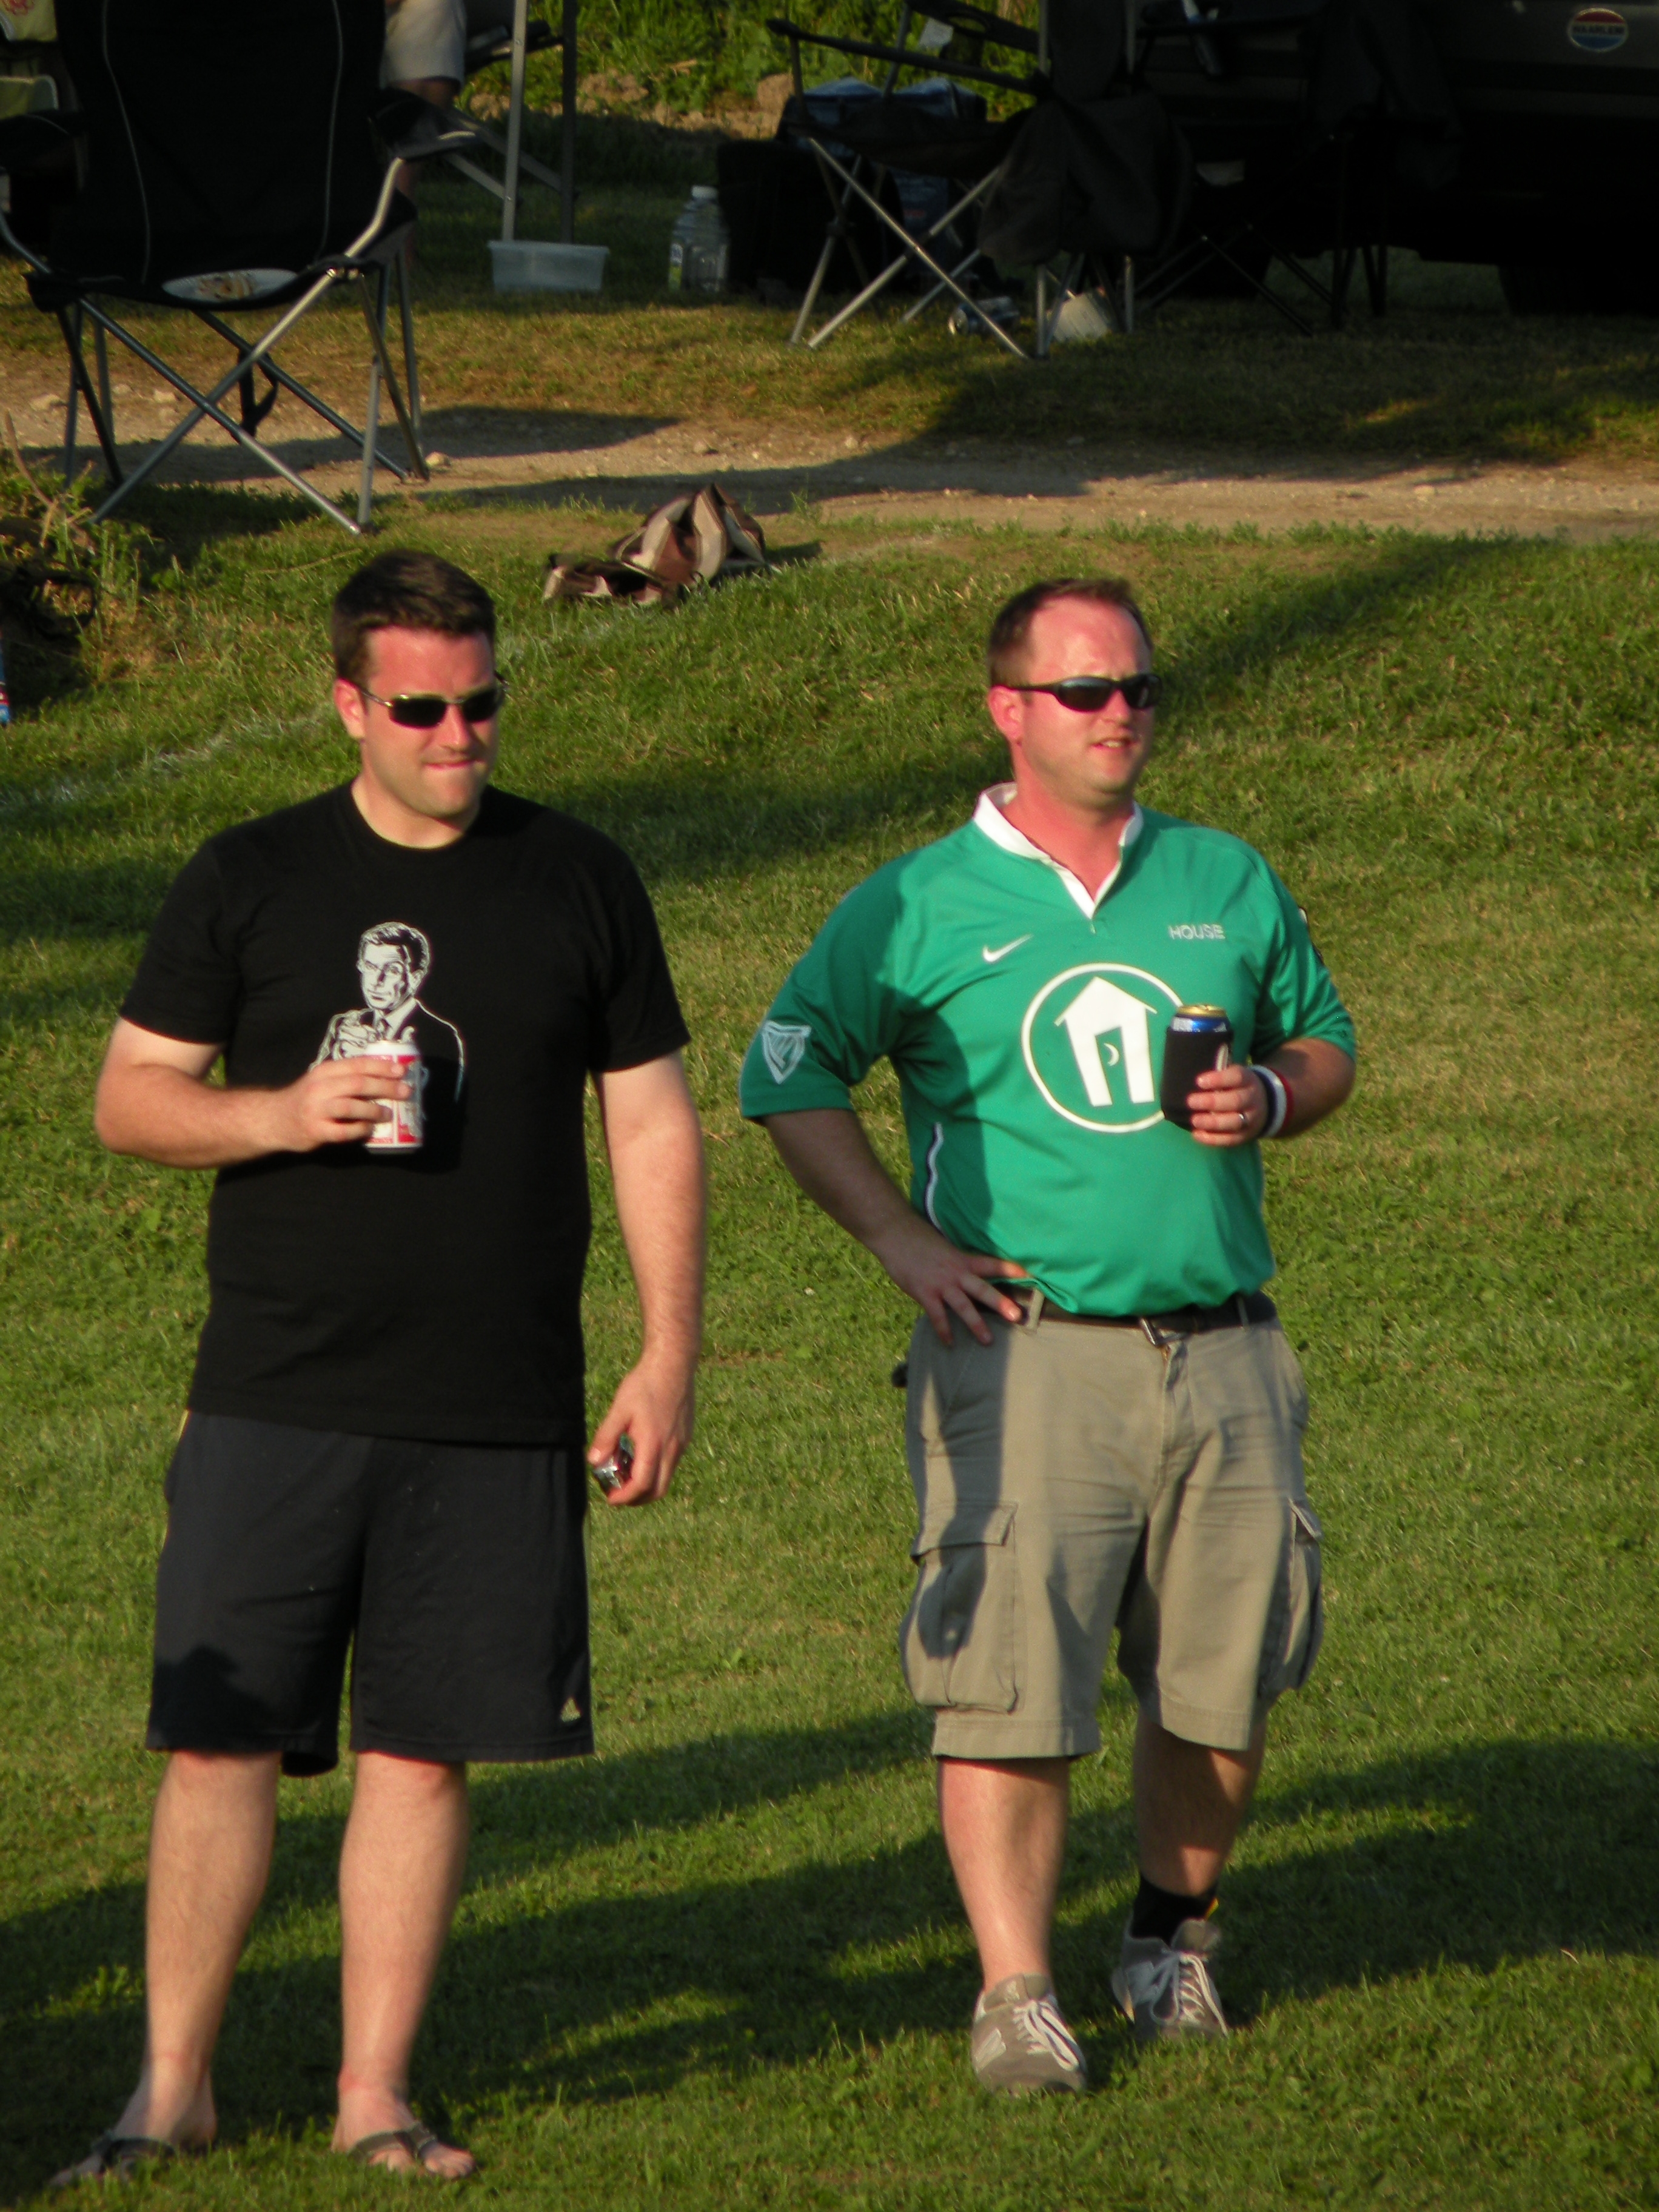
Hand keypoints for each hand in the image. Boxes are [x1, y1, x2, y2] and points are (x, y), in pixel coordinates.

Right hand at [261, 1057, 410, 1151]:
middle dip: (385, 1087)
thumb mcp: (321, 1081)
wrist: (274, 1119)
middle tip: (405, 1091)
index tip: (401, 1070)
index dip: (381, 1067)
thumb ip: (345, 1078)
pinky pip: (343, 1131)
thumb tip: (385, 1079)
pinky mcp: (315, 1131)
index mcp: (325, 1072)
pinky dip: (360, 1130)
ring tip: (389, 1113)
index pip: (357, 1065)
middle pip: (358, 1084)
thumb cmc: (306, 1099)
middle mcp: (320, 1088)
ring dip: (374, 1110)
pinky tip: (369, 1129)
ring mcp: (316, 1110)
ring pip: (351, 1107)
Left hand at [588, 1350, 695, 1507]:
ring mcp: (681, 1443)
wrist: (674, 1363)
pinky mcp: (686, 1435)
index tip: (611, 1498)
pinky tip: (643, 1453)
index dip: (625, 1497)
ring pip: (667, 1476)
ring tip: (628, 1472)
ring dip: (648, 1483)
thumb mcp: (620, 1409)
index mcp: (653, 1444)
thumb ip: (606, 1437)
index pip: (642, 1485)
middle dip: (638, 1498)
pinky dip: (657, 1468)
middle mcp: (672, 1448)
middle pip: (658, 1489)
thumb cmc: (645, 1384)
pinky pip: (672, 1462)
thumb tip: (594, 1461)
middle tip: (620, 1493)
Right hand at [868, 1211, 1026, 1346]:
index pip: (990, 1264)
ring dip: (976, 1324)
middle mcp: (955, 1272)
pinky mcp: (924, 1292)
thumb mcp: (944, 1247)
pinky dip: (944, 1330)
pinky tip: (949, 1343)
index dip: (1009, 1269)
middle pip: (982, 1289)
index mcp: (962, 1259)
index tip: (1028, 1275)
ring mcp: (940, 1284)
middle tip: (1017, 1316)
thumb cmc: (918, 1239)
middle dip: (1000, 1303)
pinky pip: (937, 1315)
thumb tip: (965, 1272)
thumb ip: (955, 1262)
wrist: (895, 1233)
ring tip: (988, 1341)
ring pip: (963, 1306)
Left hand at [1188, 1063, 1266, 1148]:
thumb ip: (1217, 1075)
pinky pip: (1230, 1140)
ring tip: (1194, 1120)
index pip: (1237, 1077)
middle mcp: (1252, 1099)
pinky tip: (1196, 1134)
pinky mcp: (1246, 1136)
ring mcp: (1251, 1119)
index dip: (1218, 1079)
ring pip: (1234, 1122)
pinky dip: (1212, 1139)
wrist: (1264, 1104)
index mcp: (1248, 1080)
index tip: (1198, 1081)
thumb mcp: (1233, 1076)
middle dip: (1211, 1102)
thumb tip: (1192, 1077)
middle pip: (1235, 1101)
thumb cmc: (1237, 1086)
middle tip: (1190, 1101)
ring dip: (1212, 1122)